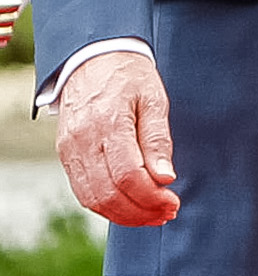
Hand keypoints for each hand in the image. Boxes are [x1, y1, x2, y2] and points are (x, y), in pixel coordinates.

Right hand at [56, 52, 179, 226]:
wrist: (92, 59)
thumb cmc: (129, 77)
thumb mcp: (154, 99)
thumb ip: (158, 140)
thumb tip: (165, 177)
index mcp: (108, 124)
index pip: (128, 175)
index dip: (151, 197)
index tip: (173, 203)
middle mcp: (82, 141)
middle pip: (109, 193)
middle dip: (140, 212)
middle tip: (167, 214)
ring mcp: (69, 150)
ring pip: (92, 199)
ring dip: (123, 215)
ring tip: (152, 215)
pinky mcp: (65, 155)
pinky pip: (82, 191)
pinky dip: (106, 205)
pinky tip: (130, 206)